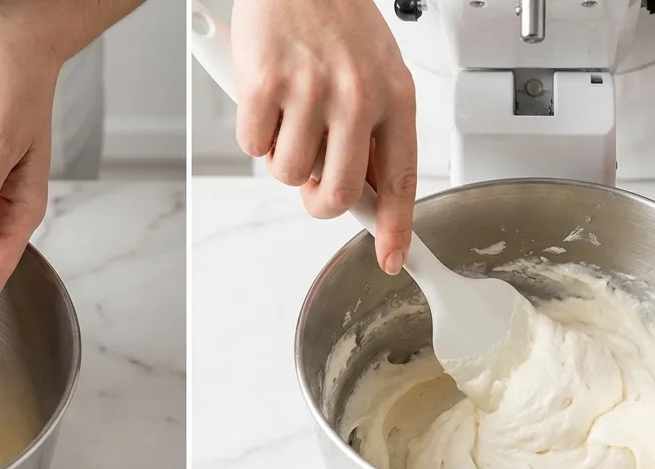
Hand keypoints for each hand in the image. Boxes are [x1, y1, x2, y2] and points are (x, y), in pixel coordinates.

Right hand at [230, 0, 416, 273]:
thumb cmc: (334, 18)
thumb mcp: (377, 72)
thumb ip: (374, 131)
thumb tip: (367, 189)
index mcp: (394, 96)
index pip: (400, 180)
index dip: (395, 228)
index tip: (393, 258)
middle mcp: (357, 96)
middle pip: (339, 193)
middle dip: (321, 202)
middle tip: (313, 183)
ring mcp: (310, 91)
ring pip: (290, 174)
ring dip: (283, 158)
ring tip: (290, 117)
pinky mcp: (266, 84)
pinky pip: (254, 146)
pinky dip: (255, 132)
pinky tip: (267, 99)